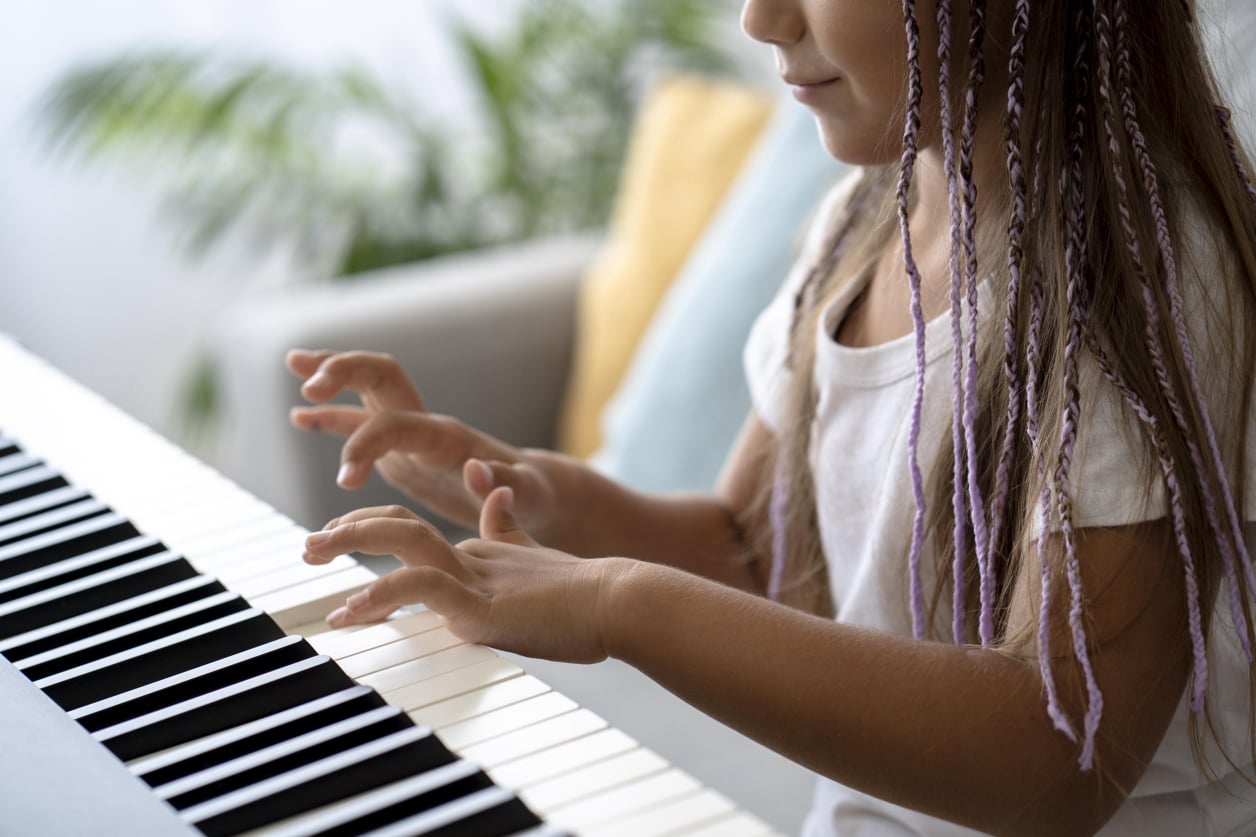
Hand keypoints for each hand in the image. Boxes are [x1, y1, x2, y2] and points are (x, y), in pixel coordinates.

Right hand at [287, 349, 559, 534]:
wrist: (535, 490)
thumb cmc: (534, 496)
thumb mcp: (528, 495)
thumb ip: (503, 484)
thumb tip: (476, 469)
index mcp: (449, 437)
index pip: (398, 423)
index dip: (369, 444)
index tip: (345, 480)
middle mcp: (427, 422)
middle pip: (381, 375)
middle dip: (345, 372)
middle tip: (308, 385)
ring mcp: (412, 430)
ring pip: (366, 388)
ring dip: (331, 374)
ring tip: (292, 364)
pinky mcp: (403, 447)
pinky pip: (360, 422)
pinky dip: (331, 416)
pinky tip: (300, 416)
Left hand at [303, 488, 631, 663]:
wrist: (623, 603)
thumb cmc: (586, 598)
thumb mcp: (533, 563)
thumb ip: (506, 530)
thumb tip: (492, 485)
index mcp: (479, 553)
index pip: (409, 529)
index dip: (369, 528)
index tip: (333, 541)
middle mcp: (470, 557)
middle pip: (396, 524)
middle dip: (347, 531)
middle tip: (309, 545)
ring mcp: (475, 576)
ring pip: (403, 539)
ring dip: (353, 543)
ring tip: (314, 555)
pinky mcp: (481, 601)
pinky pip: (422, 588)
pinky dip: (383, 595)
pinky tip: (353, 610)